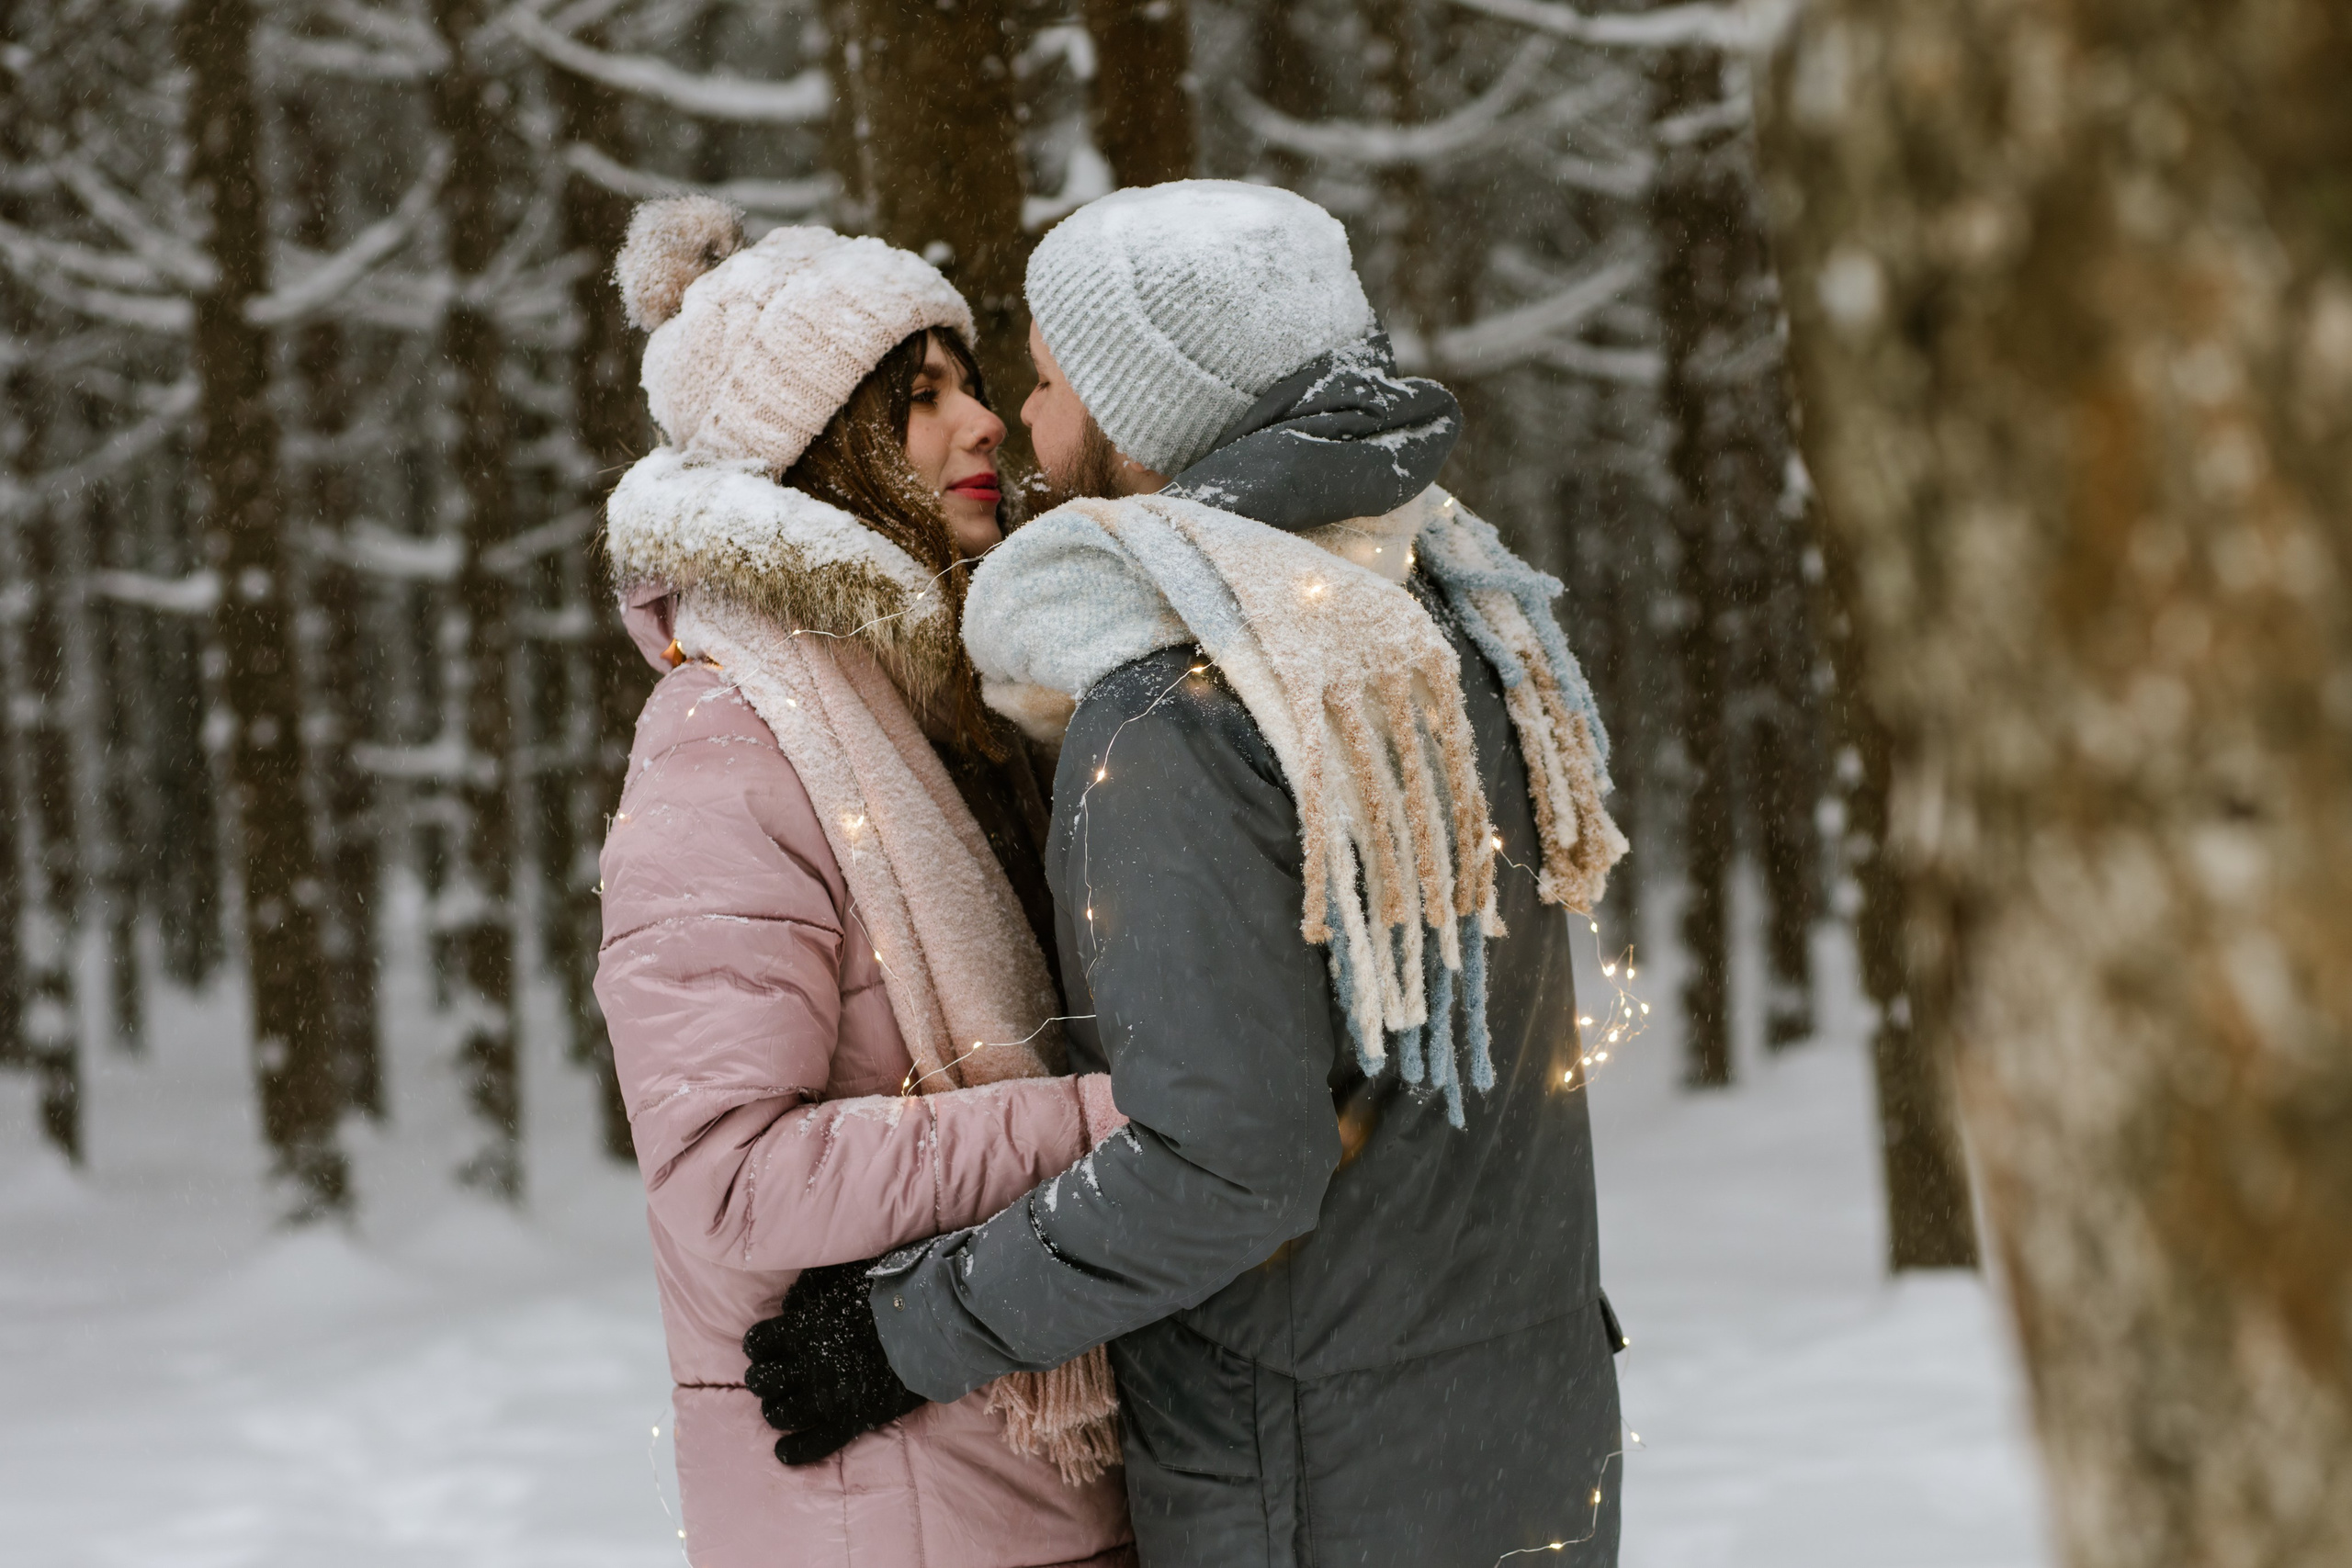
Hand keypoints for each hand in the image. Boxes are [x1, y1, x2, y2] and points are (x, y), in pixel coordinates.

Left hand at [743, 1259, 925, 1464]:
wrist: (934, 1322)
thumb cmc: (893, 1291)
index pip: (759, 1342)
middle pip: (763, 1381)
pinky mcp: (852, 1419)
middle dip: (763, 1380)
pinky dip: (794, 1451)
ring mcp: (829, 1395)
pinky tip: (784, 1451)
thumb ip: (814, 1286)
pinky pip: (813, 1444)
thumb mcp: (846, 1275)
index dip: (758, 1347)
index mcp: (805, 1327)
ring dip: (775, 1411)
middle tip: (773, 1380)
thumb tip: (790, 1303)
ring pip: (781, 1414)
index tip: (765, 1349)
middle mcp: (809, 1364)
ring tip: (781, 1409)